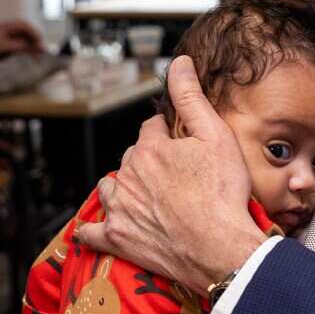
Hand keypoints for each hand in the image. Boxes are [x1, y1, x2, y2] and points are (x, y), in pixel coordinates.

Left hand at [0, 20, 43, 59]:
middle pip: (29, 32)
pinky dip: (28, 49)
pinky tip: (32, 56)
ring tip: (39, 55)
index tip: (41, 44)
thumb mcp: (3, 47)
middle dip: (36, 41)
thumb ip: (19, 46)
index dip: (35, 34)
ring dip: (33, 46)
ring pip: (27, 39)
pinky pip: (22, 45)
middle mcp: (11, 29)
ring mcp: (11, 36)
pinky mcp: (10, 43)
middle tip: (43, 51)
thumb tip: (34, 47)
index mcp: (9, 25)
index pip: (26, 26)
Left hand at [75, 56, 266, 292]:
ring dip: (121, 187)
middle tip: (174, 172)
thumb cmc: (223, 194)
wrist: (220, 249)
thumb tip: (178, 64)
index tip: (182, 143)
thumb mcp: (216, 136)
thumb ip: (191, 98)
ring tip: (142, 193)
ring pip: (110, 187)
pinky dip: (93, 228)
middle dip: (148, 159)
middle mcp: (129, 176)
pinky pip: (91, 231)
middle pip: (132, 157)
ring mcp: (120, 209)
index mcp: (150, 149)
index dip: (169, 133)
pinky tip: (97, 226)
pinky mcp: (117, 239)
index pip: (151, 128)